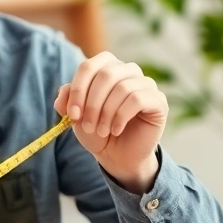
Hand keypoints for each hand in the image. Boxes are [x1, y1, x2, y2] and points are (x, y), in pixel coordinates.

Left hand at [55, 52, 166, 192]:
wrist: (118, 156)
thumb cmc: (97, 130)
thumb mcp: (76, 116)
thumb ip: (67, 99)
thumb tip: (64, 91)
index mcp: (107, 67)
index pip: (89, 66)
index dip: (78, 90)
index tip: (71, 114)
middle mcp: (128, 70)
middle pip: (105, 75)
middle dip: (91, 104)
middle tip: (86, 126)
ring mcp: (146, 84)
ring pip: (122, 88)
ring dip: (106, 113)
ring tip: (101, 130)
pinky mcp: (158, 100)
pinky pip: (137, 99)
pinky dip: (121, 117)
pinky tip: (116, 129)